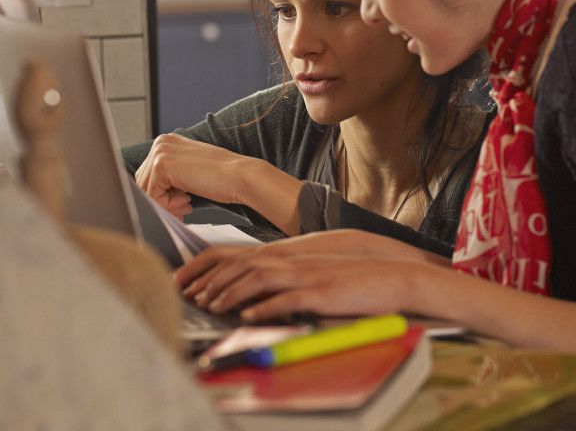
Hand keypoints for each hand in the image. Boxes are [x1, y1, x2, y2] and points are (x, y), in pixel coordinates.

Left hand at [134, 134, 268, 219]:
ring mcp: (160, 152)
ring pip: (145, 190)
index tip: (178, 205)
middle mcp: (161, 143)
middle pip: (143, 182)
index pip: (148, 175)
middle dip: (161, 201)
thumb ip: (170, 177)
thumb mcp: (190, 172)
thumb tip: (151, 196)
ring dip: (165, 205)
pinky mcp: (161, 165)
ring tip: (187, 206)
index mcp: (167, 142)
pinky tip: (188, 202)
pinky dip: (167, 205)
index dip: (161, 194)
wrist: (240, 176)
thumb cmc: (221, 177)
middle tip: (183, 209)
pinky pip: (151, 195)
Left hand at [178, 248, 419, 321]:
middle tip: (192, 297)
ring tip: (212, 307)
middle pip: (242, 266)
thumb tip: (253, 297)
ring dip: (232, 293)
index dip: (210, 267)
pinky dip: (265, 308)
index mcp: (288, 257)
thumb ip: (284, 280)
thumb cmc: (348, 279)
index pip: (239, 256)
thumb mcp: (311, 274)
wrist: (387, 275)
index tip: (188, 281)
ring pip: (259, 279)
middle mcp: (292, 262)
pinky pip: (287, 299)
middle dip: (213, 281)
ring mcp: (305, 276)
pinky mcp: (319, 292)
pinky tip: (249, 317)